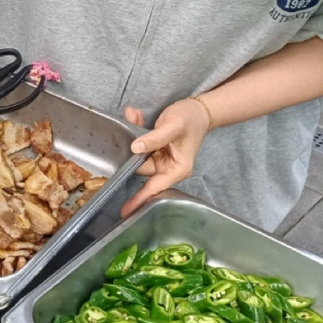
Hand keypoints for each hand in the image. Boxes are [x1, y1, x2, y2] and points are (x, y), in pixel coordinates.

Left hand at [121, 98, 211, 218]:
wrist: (197, 110)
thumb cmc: (191, 119)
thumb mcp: (174, 126)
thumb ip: (155, 137)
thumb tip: (135, 148)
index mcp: (177, 169)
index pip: (155, 187)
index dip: (139, 198)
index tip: (125, 211)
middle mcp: (169, 168)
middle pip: (142, 168)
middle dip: (133, 149)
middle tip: (131, 126)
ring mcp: (161, 160)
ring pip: (138, 155)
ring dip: (134, 135)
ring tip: (135, 116)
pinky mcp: (156, 152)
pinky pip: (140, 146)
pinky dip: (137, 131)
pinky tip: (136, 116)